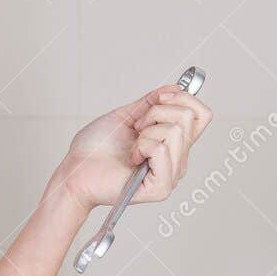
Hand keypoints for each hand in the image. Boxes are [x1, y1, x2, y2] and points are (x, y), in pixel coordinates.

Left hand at [56, 83, 212, 214]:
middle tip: (136, 129)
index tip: (157, 99)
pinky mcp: (160, 188)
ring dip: (145, 133)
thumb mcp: (127, 116)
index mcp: (173, 143)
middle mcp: (177, 159)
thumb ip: (151, 103)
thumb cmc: (94, 150)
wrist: (75, 171)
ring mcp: (171, 175)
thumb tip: (173, 88)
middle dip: (156, 113)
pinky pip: (162, 151)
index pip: (201, 114)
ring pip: (175, 132)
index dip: (183, 98)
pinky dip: (142, 147)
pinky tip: (131, 159)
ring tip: (131, 147)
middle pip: (189, 118)